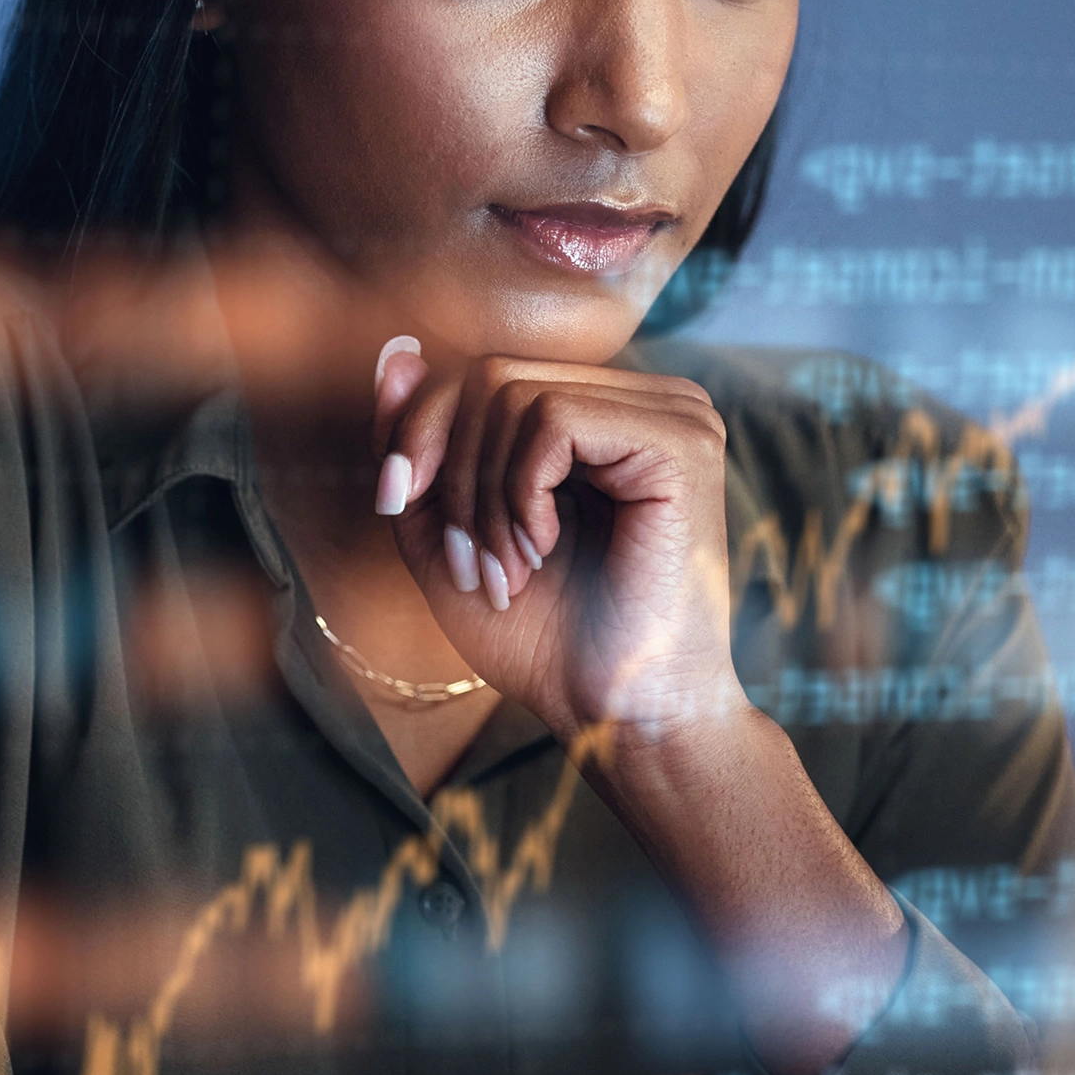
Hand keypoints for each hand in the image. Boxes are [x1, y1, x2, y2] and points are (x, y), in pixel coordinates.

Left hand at [370, 338, 744, 746]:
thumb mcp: (447, 533)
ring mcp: (672, 413)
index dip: (419, 432)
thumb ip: (420, 446)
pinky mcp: (679, 441)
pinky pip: (552, 421)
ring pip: (513, 394)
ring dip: (483, 498)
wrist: (619, 718)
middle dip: (451, 475)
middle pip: (490, 374)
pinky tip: (542, 551)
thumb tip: (395, 355)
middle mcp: (646, 398)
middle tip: (468, 566)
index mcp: (605, 411)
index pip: (483, 371)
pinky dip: (521, 495)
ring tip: (506, 572)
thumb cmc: (547, 641)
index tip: (398, 506)